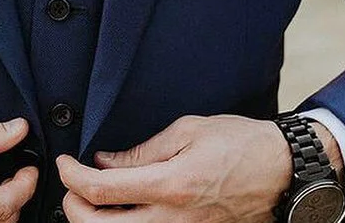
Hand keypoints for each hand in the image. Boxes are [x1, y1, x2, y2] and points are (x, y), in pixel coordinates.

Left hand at [57, 114, 296, 222]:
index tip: (65, 162)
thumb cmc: (237, 143)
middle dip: (73, 207)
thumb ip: (142, 151)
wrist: (279, 172)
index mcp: (170, 184)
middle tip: (71, 184)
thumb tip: (104, 162)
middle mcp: (172, 220)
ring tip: (91, 200)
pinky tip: (121, 212)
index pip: (102, 191)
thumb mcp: (187, 130)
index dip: (72, 176)